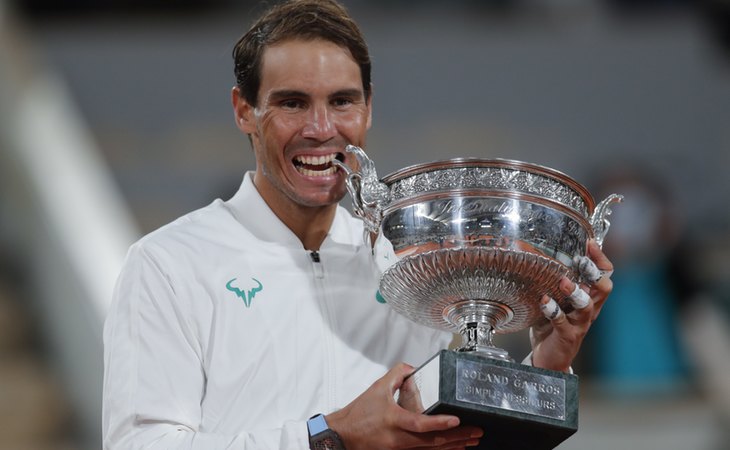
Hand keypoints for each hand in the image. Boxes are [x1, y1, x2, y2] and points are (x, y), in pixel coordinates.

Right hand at [326, 363, 482, 449]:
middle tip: (476, 431)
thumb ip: (397, 374)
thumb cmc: (359, 413)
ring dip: (454, 446)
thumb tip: (412, 368)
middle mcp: (398, 438)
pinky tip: (454, 448)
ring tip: (472, 440)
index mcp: (393, 419)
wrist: (343, 435)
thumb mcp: (377, 388)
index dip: (439, 423)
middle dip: (458, 437)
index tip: (456, 419)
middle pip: (433, 442)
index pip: (420, 424)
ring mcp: (400, 449)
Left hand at [530, 239, 613, 371]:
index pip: (605, 275)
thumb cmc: (553, 326)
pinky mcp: (567, 335)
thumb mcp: (558, 300)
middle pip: (604, 289)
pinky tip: (544, 301)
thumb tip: (544, 256)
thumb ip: (556, 283)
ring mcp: (579, 324)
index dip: (600, 259)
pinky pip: (563, 322)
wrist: (550, 359)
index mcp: (589, 298)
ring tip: (564, 282)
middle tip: (581, 261)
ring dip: (576, 293)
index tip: (589, 243)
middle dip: (594, 273)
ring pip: (587, 307)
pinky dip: (553, 310)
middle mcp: (589, 310)